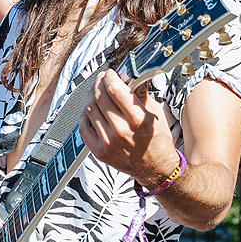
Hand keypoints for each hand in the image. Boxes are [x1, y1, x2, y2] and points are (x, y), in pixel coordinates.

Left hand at [79, 69, 179, 187]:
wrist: (155, 167)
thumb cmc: (157, 141)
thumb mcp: (156, 113)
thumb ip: (140, 93)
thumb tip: (130, 76)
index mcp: (138, 119)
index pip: (114, 89)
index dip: (109, 76)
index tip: (110, 73)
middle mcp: (122, 130)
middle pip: (99, 97)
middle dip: (99, 83)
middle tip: (102, 79)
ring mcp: (108, 142)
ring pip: (90, 109)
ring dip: (91, 96)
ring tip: (97, 93)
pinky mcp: (99, 151)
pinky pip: (84, 127)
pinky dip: (85, 115)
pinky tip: (91, 110)